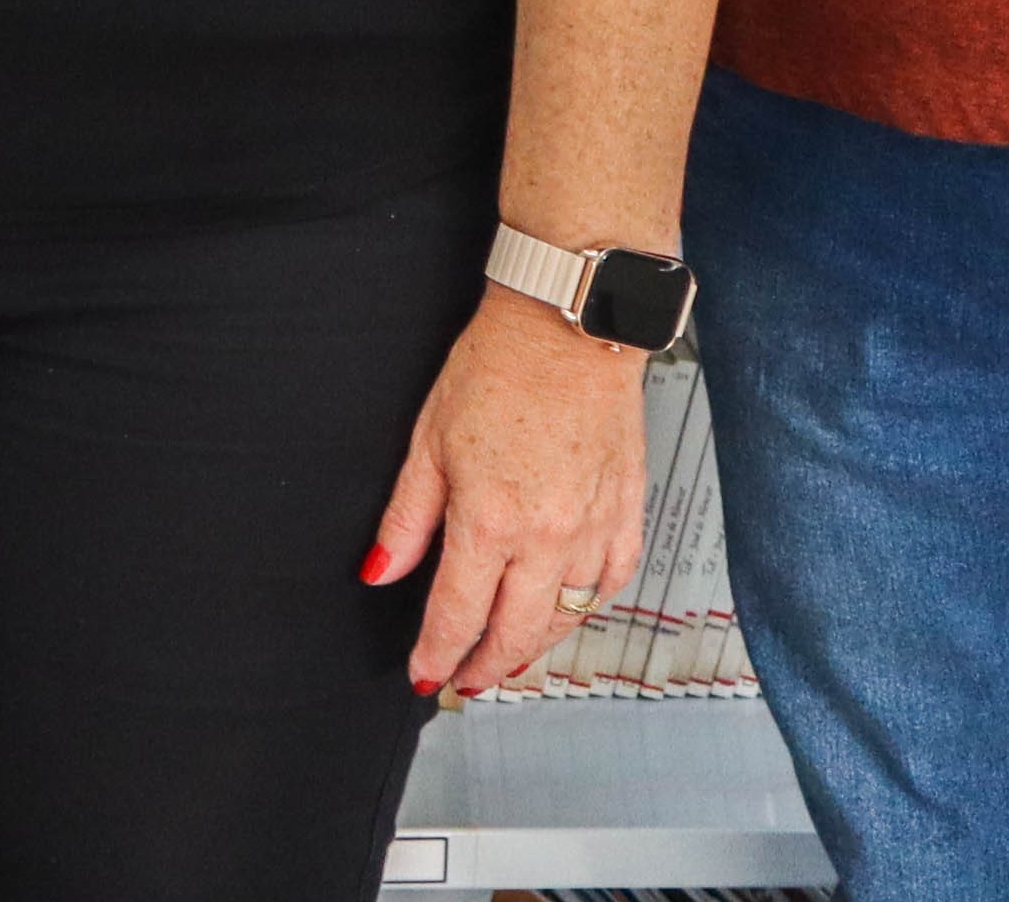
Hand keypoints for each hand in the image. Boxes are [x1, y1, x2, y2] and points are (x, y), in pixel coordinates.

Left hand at [368, 293, 645, 700]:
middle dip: (484, 666)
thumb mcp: (428, 442)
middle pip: (515, 632)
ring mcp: (593, 528)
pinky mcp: (627, 512)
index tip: (426, 673)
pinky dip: (586, 607)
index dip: (438, 655)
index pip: (458, 614)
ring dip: (534, 645)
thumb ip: (406, 519)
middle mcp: (547, 535)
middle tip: (464, 680)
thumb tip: (381, 572)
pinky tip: (565, 610)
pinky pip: (611, 583)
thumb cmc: (497, 369)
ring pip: (566, 617)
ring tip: (508, 655)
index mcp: (490, 519)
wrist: (568, 328)